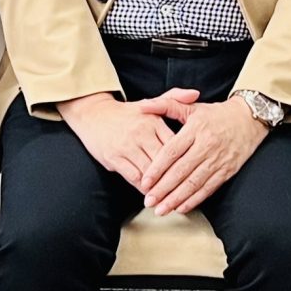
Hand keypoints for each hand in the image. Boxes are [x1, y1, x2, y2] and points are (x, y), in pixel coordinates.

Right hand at [58, 89, 201, 192]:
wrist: (94, 115)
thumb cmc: (127, 113)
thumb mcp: (151, 103)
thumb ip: (174, 99)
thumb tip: (196, 94)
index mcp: (153, 121)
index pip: (175, 144)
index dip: (185, 160)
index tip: (194, 171)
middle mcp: (141, 133)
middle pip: (164, 160)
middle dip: (175, 177)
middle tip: (186, 190)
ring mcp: (127, 146)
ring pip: (149, 171)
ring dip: (160, 186)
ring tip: (171, 196)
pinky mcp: (114, 158)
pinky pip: (133, 177)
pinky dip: (143, 186)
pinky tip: (150, 192)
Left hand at [138, 97, 268, 215]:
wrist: (249, 118)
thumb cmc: (217, 114)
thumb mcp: (192, 106)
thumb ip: (166, 105)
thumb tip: (143, 106)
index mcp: (195, 129)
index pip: (172, 151)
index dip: (157, 168)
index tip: (145, 181)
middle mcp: (206, 145)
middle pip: (181, 171)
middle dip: (163, 189)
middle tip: (149, 201)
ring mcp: (218, 159)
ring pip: (194, 183)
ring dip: (176, 198)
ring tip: (161, 209)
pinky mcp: (227, 170)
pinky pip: (208, 188)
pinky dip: (194, 199)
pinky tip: (182, 207)